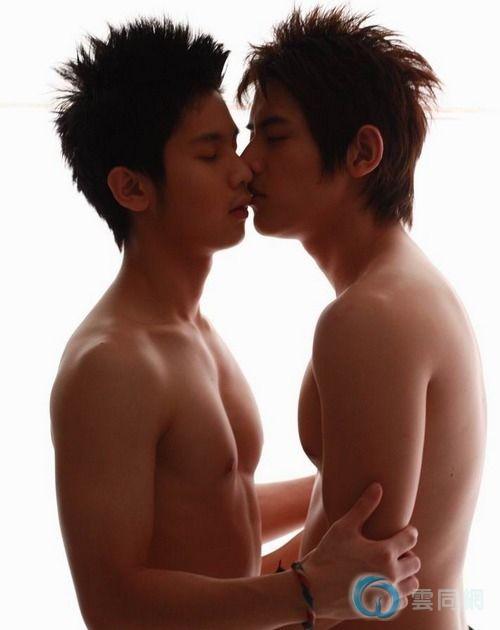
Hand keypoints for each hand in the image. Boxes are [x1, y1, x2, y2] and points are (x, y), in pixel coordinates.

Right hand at [300, 482, 419, 620]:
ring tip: (391, 567)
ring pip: (412, 584)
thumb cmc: (328, 554)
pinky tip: (385, 586)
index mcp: (384, 553)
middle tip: (394, 550)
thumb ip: (364, 507)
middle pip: (415, 562)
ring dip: (405, 575)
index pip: (411, 539)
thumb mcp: (344, 527)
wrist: (313, 589)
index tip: (403, 531)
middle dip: (407, 554)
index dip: (408, 532)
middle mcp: (391, 575)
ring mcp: (387, 595)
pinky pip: (401, 603)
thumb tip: (378, 486)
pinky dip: (397, 594)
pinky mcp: (381, 610)